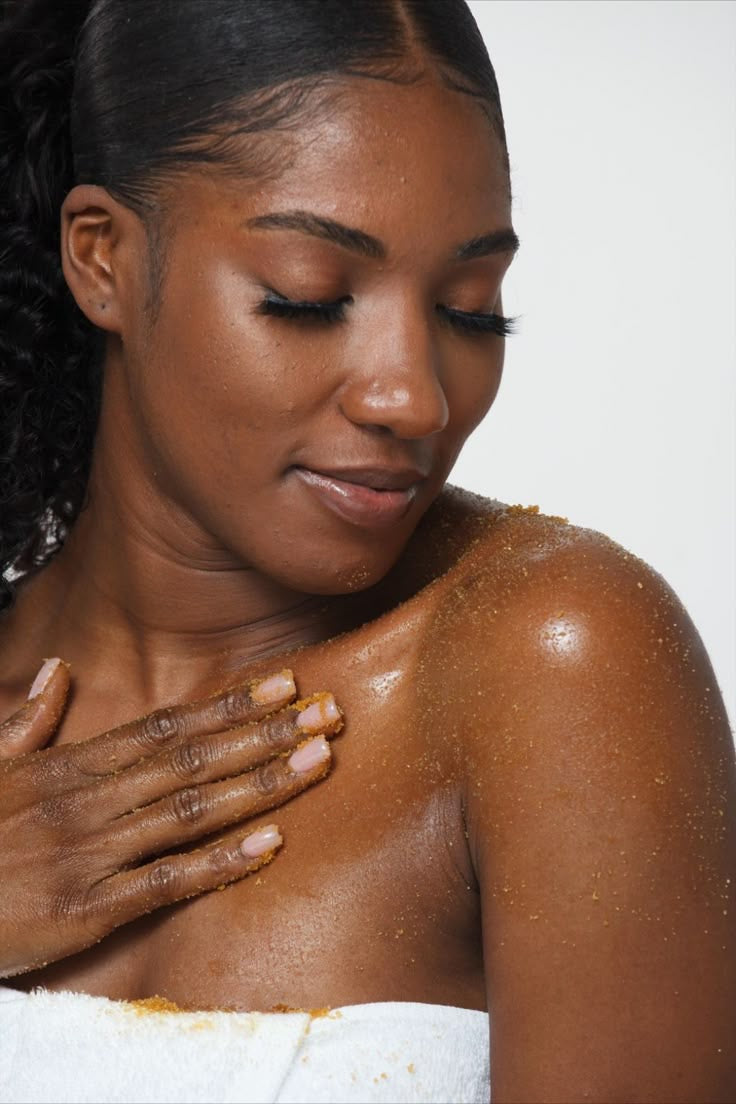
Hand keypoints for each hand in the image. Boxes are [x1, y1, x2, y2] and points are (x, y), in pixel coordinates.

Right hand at [0, 658, 341, 978]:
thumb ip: (25, 720)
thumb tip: (54, 671)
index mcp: (70, 766)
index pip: (165, 725)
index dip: (229, 703)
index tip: (283, 681)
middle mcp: (89, 801)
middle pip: (192, 758)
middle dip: (265, 731)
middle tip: (328, 711)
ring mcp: (90, 854)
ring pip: (190, 810)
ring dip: (260, 783)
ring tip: (318, 760)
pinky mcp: (86, 910)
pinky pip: (165, 882)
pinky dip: (220, 862)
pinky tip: (271, 844)